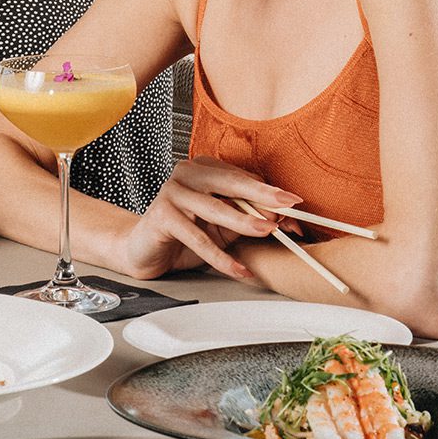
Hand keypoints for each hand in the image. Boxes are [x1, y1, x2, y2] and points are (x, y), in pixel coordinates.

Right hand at [120, 158, 301, 279]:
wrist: (144, 251)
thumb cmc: (185, 235)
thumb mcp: (221, 226)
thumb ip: (246, 218)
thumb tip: (281, 217)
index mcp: (203, 168)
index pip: (242, 177)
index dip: (269, 192)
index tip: (293, 205)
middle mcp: (186, 174)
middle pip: (231, 183)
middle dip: (263, 195)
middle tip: (288, 205)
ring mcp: (171, 192)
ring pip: (215, 208)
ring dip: (244, 222)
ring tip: (267, 231)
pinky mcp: (161, 215)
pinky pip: (197, 238)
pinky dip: (220, 257)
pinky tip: (238, 269)